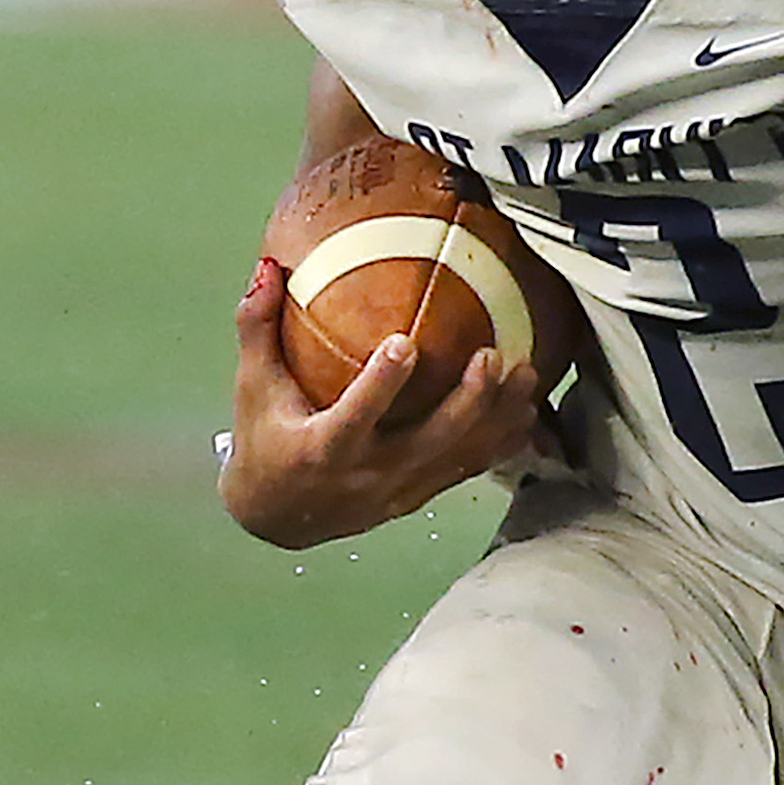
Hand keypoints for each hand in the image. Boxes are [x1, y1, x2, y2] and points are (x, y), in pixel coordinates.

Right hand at [218, 257, 543, 548]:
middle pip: (428, 441)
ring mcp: (399, 489)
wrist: (278, 517)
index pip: (355, 415)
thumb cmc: (265, 442)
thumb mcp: (253, 388)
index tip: (405, 342)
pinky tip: (530, 410)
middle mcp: (367, 474)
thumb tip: (268, 266)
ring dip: (497, 418)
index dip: (381, 383)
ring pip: (458, 457)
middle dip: (466, 402)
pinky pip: (468, 469)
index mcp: (322, 448)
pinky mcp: (420, 495)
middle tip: (492, 356)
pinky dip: (502, 441)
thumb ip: (258, 328)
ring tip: (528, 376)